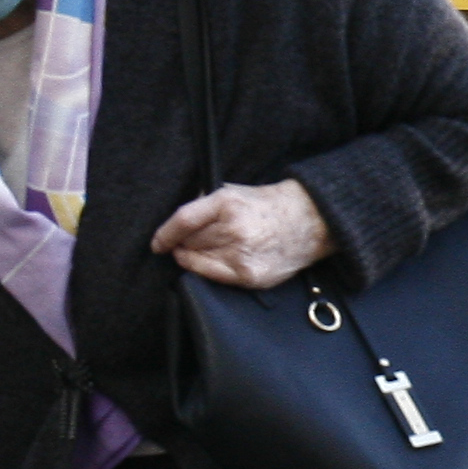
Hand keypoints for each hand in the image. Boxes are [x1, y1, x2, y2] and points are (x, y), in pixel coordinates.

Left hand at [155, 180, 331, 288]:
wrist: (309, 221)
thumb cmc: (269, 206)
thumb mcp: (234, 191)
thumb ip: (206, 203)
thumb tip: (178, 222)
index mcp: (228, 203)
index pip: (185, 220)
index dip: (166, 234)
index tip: (158, 243)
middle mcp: (234, 229)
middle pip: (190, 243)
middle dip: (183, 245)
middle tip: (186, 244)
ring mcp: (242, 255)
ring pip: (199, 261)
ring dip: (194, 257)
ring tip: (207, 249)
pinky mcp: (248, 276)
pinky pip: (214, 277)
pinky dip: (206, 271)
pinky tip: (213, 263)